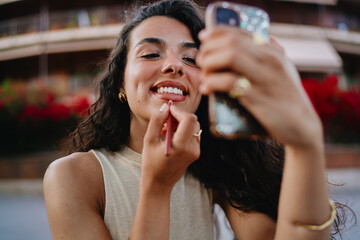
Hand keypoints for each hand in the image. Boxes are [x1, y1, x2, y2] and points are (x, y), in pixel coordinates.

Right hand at [141, 103, 200, 191]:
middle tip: (165, 120)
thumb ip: (157, 121)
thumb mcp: (149, 140)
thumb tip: (165, 107)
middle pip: (193, 121)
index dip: (178, 111)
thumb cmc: (151, 164)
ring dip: (181, 123)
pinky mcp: (195, 153)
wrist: (159, 184)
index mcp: (181, 146)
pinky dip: (183, 131)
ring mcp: (195, 151)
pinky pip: (193, 135)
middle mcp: (192, 148)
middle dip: (180, 117)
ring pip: (193, 127)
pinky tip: (170, 136)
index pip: (189, 119)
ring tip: (165, 129)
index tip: (168, 110)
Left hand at [197, 26, 322, 147]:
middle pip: (231, 42)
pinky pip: (229, 82)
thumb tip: (250, 41)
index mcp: (273, 52)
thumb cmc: (286, 98)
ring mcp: (265, 78)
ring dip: (210, 63)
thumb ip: (268, 56)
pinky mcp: (259, 97)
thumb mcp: (282, 71)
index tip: (203, 38)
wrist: (302, 126)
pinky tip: (207, 88)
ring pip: (230, 56)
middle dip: (209, 49)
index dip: (216, 32)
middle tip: (202, 60)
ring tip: (204, 74)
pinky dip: (212, 82)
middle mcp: (271, 60)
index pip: (240, 32)